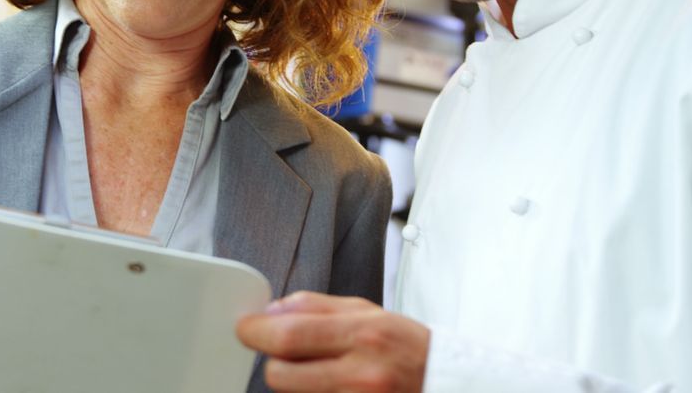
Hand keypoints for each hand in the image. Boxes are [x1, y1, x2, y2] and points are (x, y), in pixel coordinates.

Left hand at [236, 291, 430, 392]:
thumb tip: (271, 310)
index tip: (245, 328)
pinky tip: (332, 385)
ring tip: (322, 371)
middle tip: (283, 353)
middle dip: (273, 362)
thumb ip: (317, 307)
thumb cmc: (407, 347)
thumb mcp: (369, 312)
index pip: (289, 335)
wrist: (446, 383)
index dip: (255, 331)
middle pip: (280, 374)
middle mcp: (361, 375)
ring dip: (295, 383)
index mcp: (363, 335)